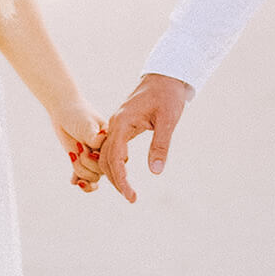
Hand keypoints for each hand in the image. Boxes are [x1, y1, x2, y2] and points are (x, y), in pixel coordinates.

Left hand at [52, 101, 106, 192]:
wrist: (64, 111)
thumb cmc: (78, 114)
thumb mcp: (87, 125)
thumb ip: (95, 137)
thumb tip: (103, 140)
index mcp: (111, 143)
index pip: (110, 162)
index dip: (97, 160)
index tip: (86, 147)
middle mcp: (104, 152)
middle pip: (100, 173)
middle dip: (86, 164)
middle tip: (78, 147)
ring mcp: (93, 158)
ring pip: (92, 178)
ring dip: (80, 170)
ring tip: (72, 155)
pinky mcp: (82, 162)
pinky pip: (84, 179)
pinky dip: (78, 181)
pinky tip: (73, 180)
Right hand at [100, 73, 192, 202]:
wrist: (165, 77)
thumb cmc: (167, 96)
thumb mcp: (168, 120)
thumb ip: (161, 145)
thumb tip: (155, 172)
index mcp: (122, 123)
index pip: (115, 159)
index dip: (121, 180)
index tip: (132, 197)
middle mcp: (114, 125)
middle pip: (106, 160)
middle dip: (116, 181)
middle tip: (131, 198)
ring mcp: (116, 125)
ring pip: (107, 155)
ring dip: (114, 174)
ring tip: (128, 191)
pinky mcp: (121, 126)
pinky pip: (112, 148)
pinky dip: (115, 164)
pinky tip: (124, 175)